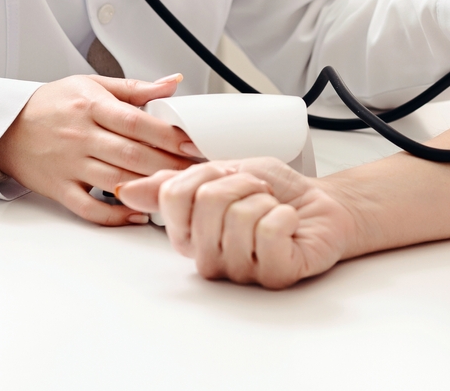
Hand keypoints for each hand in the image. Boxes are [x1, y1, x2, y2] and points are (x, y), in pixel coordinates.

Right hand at [0, 74, 199, 225]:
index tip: (194, 144)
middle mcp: (81, 137)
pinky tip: (139, 213)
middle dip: (170, 165)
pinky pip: (89, 208)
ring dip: (150, 188)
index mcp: (92, 108)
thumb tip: (174, 83)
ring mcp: (70, 165)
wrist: (6, 124)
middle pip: (133, 155)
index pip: (137, 123)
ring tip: (178, 190)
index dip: (169, 136)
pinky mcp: (60, 188)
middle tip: (197, 171)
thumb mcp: (93, 85)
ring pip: (117, 181)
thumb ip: (136, 88)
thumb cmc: (53, 104)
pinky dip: (116, 215)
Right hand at [118, 158, 358, 288]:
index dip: (209, 174)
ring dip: (266, 200)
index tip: (231, 179)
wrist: (324, 206)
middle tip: (260, 194)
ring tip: (275, 210)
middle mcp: (210, 259)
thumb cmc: (277, 193)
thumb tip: (125, 189)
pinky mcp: (274, 276)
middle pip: (208, 202)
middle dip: (242, 184)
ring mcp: (241, 271)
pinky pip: (269, 231)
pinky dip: (285, 215)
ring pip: (240, 216)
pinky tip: (290, 224)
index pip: (174, 196)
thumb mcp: (223, 175)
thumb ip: (176, 184)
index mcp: (190, 235)